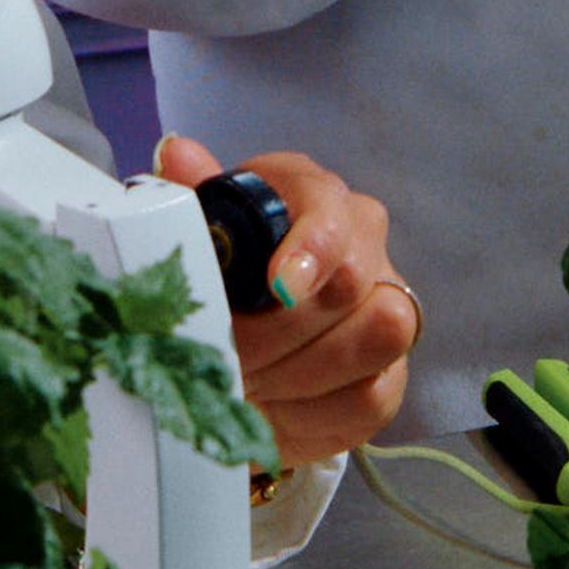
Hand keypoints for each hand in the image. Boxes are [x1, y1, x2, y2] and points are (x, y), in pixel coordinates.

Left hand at [154, 135, 419, 466]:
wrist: (241, 357)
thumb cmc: (219, 284)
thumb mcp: (196, 242)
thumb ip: (186, 199)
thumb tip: (178, 153)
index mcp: (313, 198)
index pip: (329, 210)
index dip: (310, 246)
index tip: (279, 287)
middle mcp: (363, 243)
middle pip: (348, 284)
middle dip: (276, 333)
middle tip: (222, 358)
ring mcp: (388, 307)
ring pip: (377, 337)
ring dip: (297, 374)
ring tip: (245, 384)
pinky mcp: (390, 376)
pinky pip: (370, 399)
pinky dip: (313, 415)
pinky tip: (274, 410)